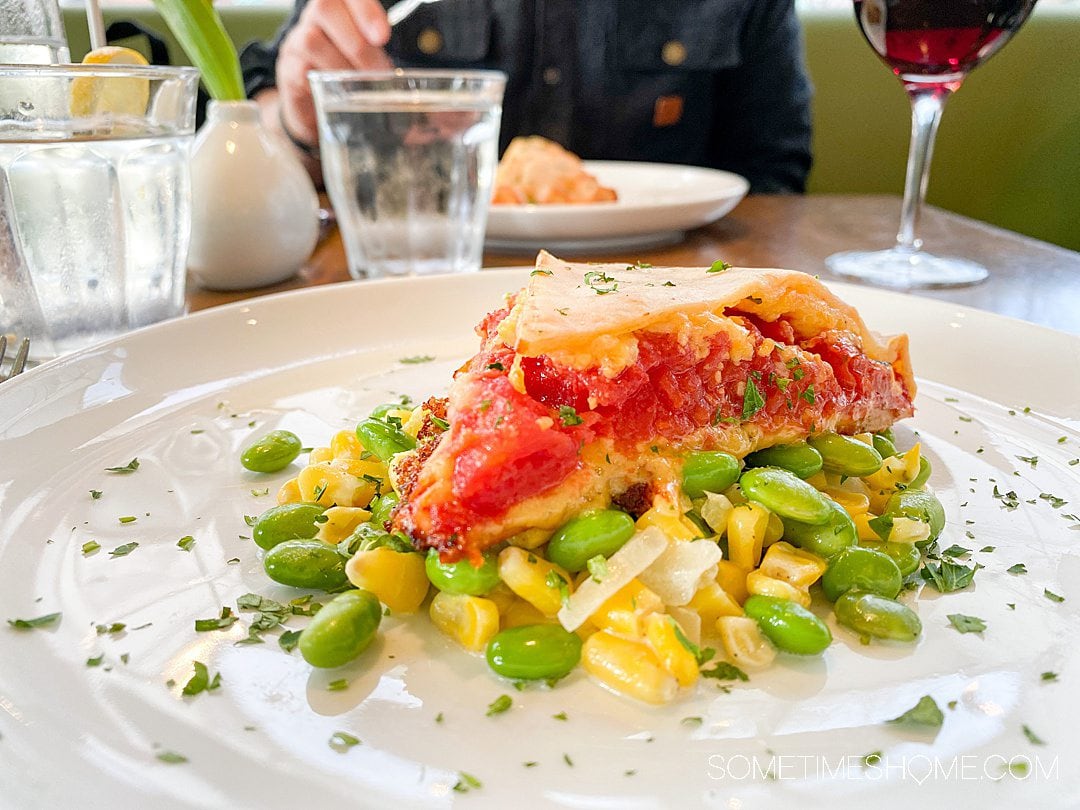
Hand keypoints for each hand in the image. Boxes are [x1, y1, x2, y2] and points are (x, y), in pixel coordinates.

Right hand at [276, 0, 391, 144]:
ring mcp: (298, 40)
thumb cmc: (354, 78)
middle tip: (381, 71)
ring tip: (364, 86)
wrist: (318, 108)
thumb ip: (398, 63)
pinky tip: (342, 94)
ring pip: (314, 39)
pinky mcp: (288, 69)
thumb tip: (447, 109)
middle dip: (358, 41)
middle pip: (325, 6)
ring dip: (344, 66)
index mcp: (342, 8)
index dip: (364, 8)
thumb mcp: (378, 63)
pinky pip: (303, 69)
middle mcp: (316, 18)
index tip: (383, 35)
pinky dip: (327, 82)